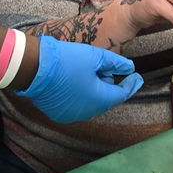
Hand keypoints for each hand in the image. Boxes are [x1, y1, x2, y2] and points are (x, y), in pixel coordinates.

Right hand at [16, 35, 142, 122]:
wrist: (35, 68)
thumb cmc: (68, 60)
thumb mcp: (96, 57)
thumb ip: (116, 64)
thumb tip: (129, 68)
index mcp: (100, 100)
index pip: (122, 94)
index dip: (131, 85)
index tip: (137, 77)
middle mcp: (88, 112)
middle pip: (106, 98)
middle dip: (109, 83)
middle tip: (105, 67)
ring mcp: (72, 115)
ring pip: (91, 102)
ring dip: (94, 89)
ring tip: (88, 71)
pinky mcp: (59, 114)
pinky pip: (76, 105)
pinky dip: (80, 94)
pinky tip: (74, 80)